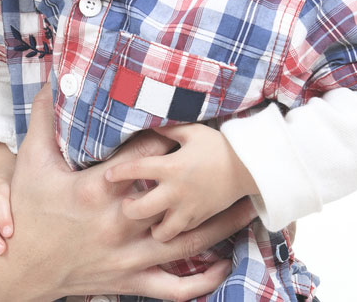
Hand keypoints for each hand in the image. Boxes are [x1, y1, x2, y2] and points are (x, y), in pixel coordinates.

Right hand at [0, 85, 253, 300]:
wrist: (20, 267)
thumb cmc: (27, 212)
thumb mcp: (31, 161)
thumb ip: (44, 119)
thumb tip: (50, 81)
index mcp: (97, 189)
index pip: (146, 156)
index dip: (168, 139)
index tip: (184, 128)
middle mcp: (119, 223)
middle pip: (178, 199)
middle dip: (206, 181)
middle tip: (229, 163)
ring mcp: (128, 256)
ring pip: (188, 243)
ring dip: (222, 227)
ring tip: (248, 209)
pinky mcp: (130, 281)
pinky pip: (175, 288)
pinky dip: (203, 280)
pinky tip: (223, 263)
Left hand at [105, 122, 258, 241]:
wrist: (250, 167)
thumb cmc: (218, 145)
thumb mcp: (190, 131)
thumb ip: (165, 129)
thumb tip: (144, 123)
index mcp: (169, 167)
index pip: (134, 170)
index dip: (117, 173)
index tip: (106, 176)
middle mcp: (175, 192)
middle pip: (139, 210)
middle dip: (127, 208)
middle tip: (126, 202)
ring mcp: (188, 209)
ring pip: (159, 232)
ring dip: (150, 226)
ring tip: (148, 218)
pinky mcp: (200, 220)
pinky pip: (179, 234)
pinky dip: (171, 231)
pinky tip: (166, 222)